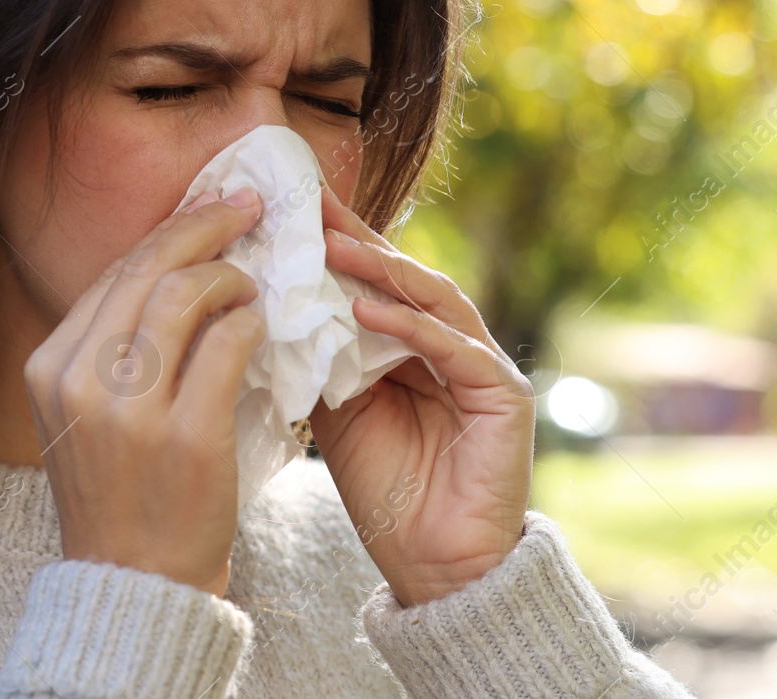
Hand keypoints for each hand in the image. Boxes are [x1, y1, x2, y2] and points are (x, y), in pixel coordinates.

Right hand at [23, 186, 266, 597]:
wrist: (132, 585)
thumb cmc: (121, 491)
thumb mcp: (88, 412)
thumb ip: (116, 344)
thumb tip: (176, 263)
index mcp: (50, 366)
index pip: (116, 271)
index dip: (170, 231)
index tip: (212, 208)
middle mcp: (79, 379)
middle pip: (148, 267)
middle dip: (204, 225)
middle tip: (247, 209)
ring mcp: (130, 410)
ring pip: (186, 295)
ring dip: (231, 277)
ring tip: (253, 286)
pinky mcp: (185, 436)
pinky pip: (227, 345)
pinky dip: (251, 325)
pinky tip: (260, 329)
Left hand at [309, 182, 534, 606]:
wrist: (434, 568)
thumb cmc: (387, 491)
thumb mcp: (336, 412)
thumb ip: (321, 358)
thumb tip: (273, 303)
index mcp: (413, 347)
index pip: (375, 282)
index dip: (338, 246)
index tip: (291, 210)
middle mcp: (452, 345)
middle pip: (404, 278)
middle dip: (357, 241)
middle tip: (311, 208)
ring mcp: (482, 366)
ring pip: (433, 300)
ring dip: (381, 270)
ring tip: (332, 247)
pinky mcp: (503, 394)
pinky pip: (454, 347)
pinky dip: (410, 325)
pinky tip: (366, 308)